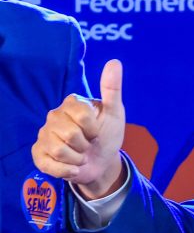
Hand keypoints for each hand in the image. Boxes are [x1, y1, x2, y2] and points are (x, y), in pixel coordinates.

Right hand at [32, 59, 126, 198]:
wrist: (103, 162)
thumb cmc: (108, 135)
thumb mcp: (115, 113)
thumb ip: (112, 89)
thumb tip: (114, 62)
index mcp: (70, 104)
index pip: (82, 116)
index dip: (94, 128)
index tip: (96, 130)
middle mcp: (53, 117)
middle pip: (71, 135)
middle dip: (86, 145)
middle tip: (88, 144)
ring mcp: (44, 136)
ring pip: (61, 151)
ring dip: (78, 158)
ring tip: (80, 154)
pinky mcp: (39, 155)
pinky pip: (51, 165)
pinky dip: (68, 171)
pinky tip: (72, 167)